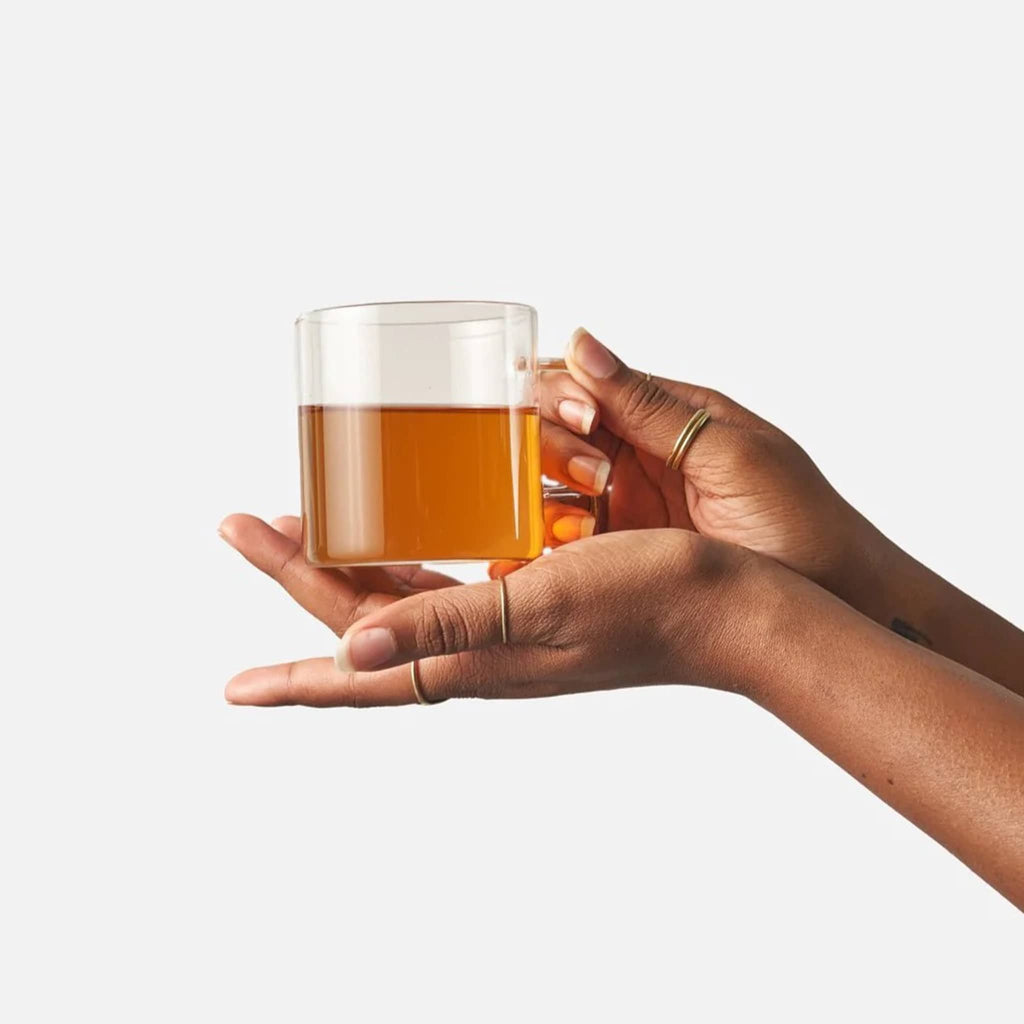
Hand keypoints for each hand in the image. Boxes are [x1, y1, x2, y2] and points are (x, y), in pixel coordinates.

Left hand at [223, 526, 770, 706]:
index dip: (293, 679)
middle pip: (365, 620)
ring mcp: (505, 624)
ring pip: (401, 597)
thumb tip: (346, 650)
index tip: (232, 690)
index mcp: (473, 658)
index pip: (360, 671)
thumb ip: (445, 627)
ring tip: (307, 529)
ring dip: (347, 568)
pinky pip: (450, 578)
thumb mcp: (540, 608)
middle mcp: (479, 646)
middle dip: (301, 577)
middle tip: (249, 526)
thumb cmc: (649, 603)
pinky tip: (410, 535)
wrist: (729, 607)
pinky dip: (411, 560)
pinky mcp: (533, 596)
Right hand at [536, 327, 871, 596]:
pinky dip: (540, 543)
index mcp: (665, 413)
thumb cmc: (800, 522)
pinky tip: (544, 556)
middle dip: (555, 444)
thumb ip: (648, 405)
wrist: (836, 604)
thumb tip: (580, 341)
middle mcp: (635, 451)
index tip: (589, 424)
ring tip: (579, 528)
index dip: (565, 394)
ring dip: (542, 497)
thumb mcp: (728, 453)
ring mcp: (622, 504)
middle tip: (596, 479)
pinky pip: (559, 538)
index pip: (582, 381)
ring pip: (546, 483)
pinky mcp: (615, 554)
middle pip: (554, 426)